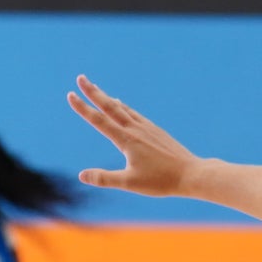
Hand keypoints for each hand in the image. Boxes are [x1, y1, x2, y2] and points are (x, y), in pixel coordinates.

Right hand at [68, 76, 200, 197]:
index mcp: (127, 140)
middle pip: (110, 106)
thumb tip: (82, 175)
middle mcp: (135, 129)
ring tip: (98, 90)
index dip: (83, 108)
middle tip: (81, 78)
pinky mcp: (155, 131)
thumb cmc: (161, 181)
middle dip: (93, 92)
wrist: (191, 173)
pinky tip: (122, 107)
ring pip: (123, 109)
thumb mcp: (130, 183)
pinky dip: (124, 107)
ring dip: (107, 98)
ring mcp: (147, 128)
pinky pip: (135, 114)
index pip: (99, 120)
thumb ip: (105, 178)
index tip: (70, 94)